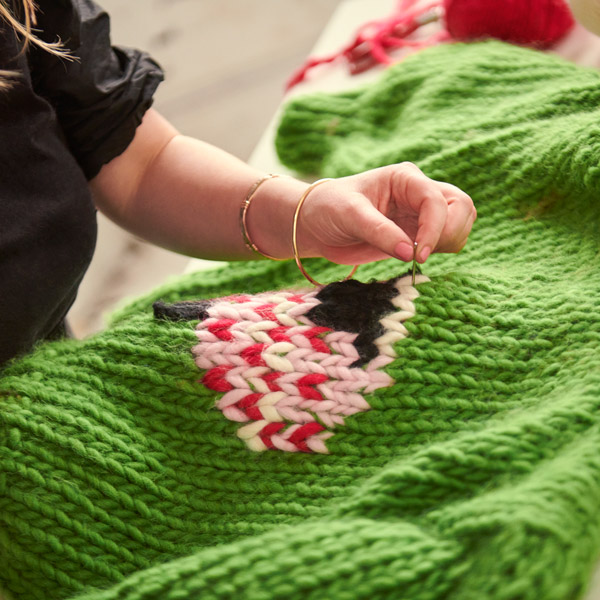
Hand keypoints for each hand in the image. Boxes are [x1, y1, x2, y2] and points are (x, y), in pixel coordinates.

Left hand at [297, 162, 475, 264]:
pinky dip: (441, 251)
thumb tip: (410, 254)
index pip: (437, 200)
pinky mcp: (418, 232)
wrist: (316, 224)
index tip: (419, 255)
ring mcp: (420, 213)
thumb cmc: (328, 208)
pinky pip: (446, 240)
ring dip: (448, 243)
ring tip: (417, 256)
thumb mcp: (350, 215)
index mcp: (404, 178)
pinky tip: (414, 258)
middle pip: (461, 206)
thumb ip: (380, 232)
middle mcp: (418, 192)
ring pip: (460, 223)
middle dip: (450, 233)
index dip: (435, 228)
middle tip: (422, 255)